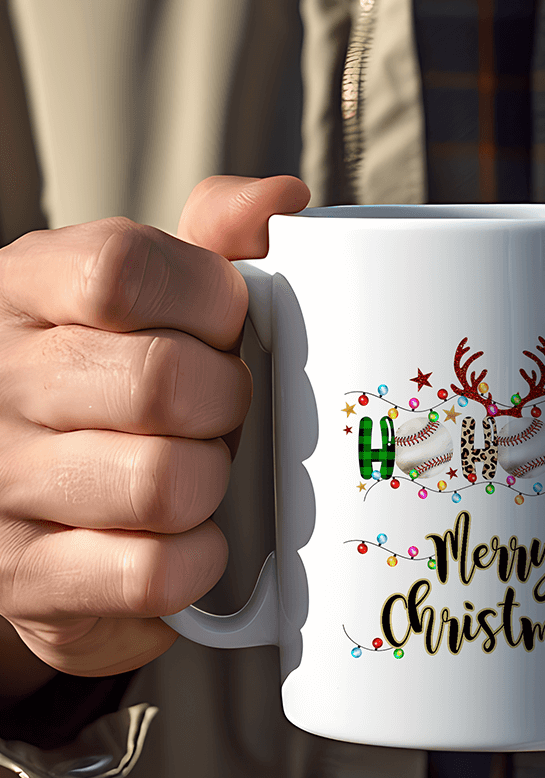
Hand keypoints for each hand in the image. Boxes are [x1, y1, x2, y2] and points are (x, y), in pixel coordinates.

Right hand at [0, 175, 309, 680]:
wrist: (38, 504)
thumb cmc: (115, 383)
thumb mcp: (149, 297)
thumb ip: (212, 239)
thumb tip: (283, 199)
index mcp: (24, 291)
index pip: (126, 269)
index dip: (208, 303)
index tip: (222, 327)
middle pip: (162, 382)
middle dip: (224, 402)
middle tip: (217, 411)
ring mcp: (1, 486)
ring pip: (167, 482)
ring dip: (213, 482)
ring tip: (195, 472)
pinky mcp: (27, 578)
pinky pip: (155, 572)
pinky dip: (199, 558)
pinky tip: (190, 538)